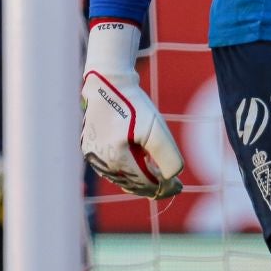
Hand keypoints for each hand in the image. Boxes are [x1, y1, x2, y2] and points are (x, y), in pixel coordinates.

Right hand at [81, 21, 184, 199]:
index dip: (164, 187)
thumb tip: (171, 178)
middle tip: (174, 184)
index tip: (179, 185)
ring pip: (122, 179)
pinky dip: (128, 170)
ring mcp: (93, 157)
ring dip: (141, 179)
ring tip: (159, 174)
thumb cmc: (134, 105)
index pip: (145, 185)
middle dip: (154, 186)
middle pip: (133, 185)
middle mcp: (101, 163)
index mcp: (116, 160)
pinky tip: (141, 165)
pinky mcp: (90, 149)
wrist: (108, 83)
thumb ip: (167, 156)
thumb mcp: (156, 129)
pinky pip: (112, 168)